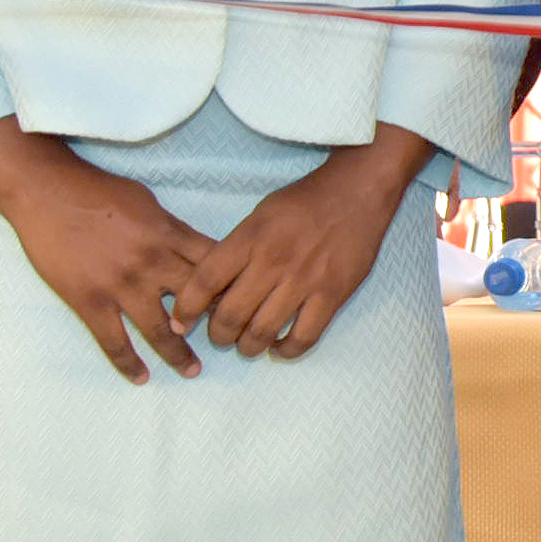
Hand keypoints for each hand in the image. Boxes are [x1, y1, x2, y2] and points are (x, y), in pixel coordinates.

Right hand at [0, 121, 213, 385]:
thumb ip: (172, 230)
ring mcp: (122, 286)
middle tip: (229, 341)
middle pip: (197, 301)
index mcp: (170, 235)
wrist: (47, 194)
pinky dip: (128, 363)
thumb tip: (191, 248)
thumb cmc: (98, 191)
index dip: (233, 285)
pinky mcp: (90, 303)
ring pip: (160, 329)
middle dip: (215, 322)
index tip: (244, 302)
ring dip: (179, 353)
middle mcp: (153, 264)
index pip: (215, 266)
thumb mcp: (148, 202)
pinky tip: (141, 378)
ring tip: (193, 371)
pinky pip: (114, 341)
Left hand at [173, 126, 428, 359]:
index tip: (182, 323)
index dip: (186, 310)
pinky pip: (303, 337)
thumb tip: (215, 290)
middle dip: (218, 335)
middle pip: (229, 315)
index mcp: (250, 238)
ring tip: (249, 343)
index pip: (204, 282)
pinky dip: (286, 351)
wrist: (359, 190)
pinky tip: (281, 346)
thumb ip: (237, 250)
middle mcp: (273, 261)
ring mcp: (305, 280)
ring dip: (248, 346)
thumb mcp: (259, 214)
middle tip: (222, 335)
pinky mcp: (333, 294)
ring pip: (262, 333)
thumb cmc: (304, 201)